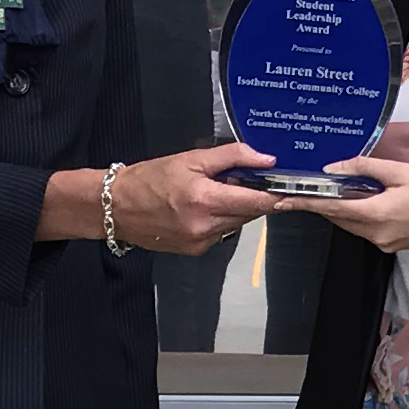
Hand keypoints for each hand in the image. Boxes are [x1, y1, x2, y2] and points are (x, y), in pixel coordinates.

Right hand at [111, 143, 279, 254]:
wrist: (115, 207)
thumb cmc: (149, 179)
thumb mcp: (191, 158)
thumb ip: (232, 157)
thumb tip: (266, 159)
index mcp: (205, 200)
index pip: (256, 201)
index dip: (277, 195)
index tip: (293, 190)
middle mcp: (205, 226)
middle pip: (250, 213)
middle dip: (253, 197)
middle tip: (248, 180)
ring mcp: (200, 241)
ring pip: (237, 223)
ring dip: (237, 208)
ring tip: (216, 192)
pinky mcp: (195, 250)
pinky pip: (222, 233)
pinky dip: (221, 219)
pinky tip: (204, 208)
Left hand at [276, 157, 408, 257]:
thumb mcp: (401, 171)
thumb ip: (366, 168)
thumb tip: (334, 168)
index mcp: (377, 214)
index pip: (331, 209)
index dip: (305, 204)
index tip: (281, 202)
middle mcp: (376, 234)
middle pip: (339, 219)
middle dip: (322, 205)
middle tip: (303, 191)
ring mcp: (384, 242)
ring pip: (351, 225)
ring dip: (341, 210)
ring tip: (336, 192)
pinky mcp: (392, 245)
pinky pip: (366, 229)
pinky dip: (359, 215)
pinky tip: (365, 201)